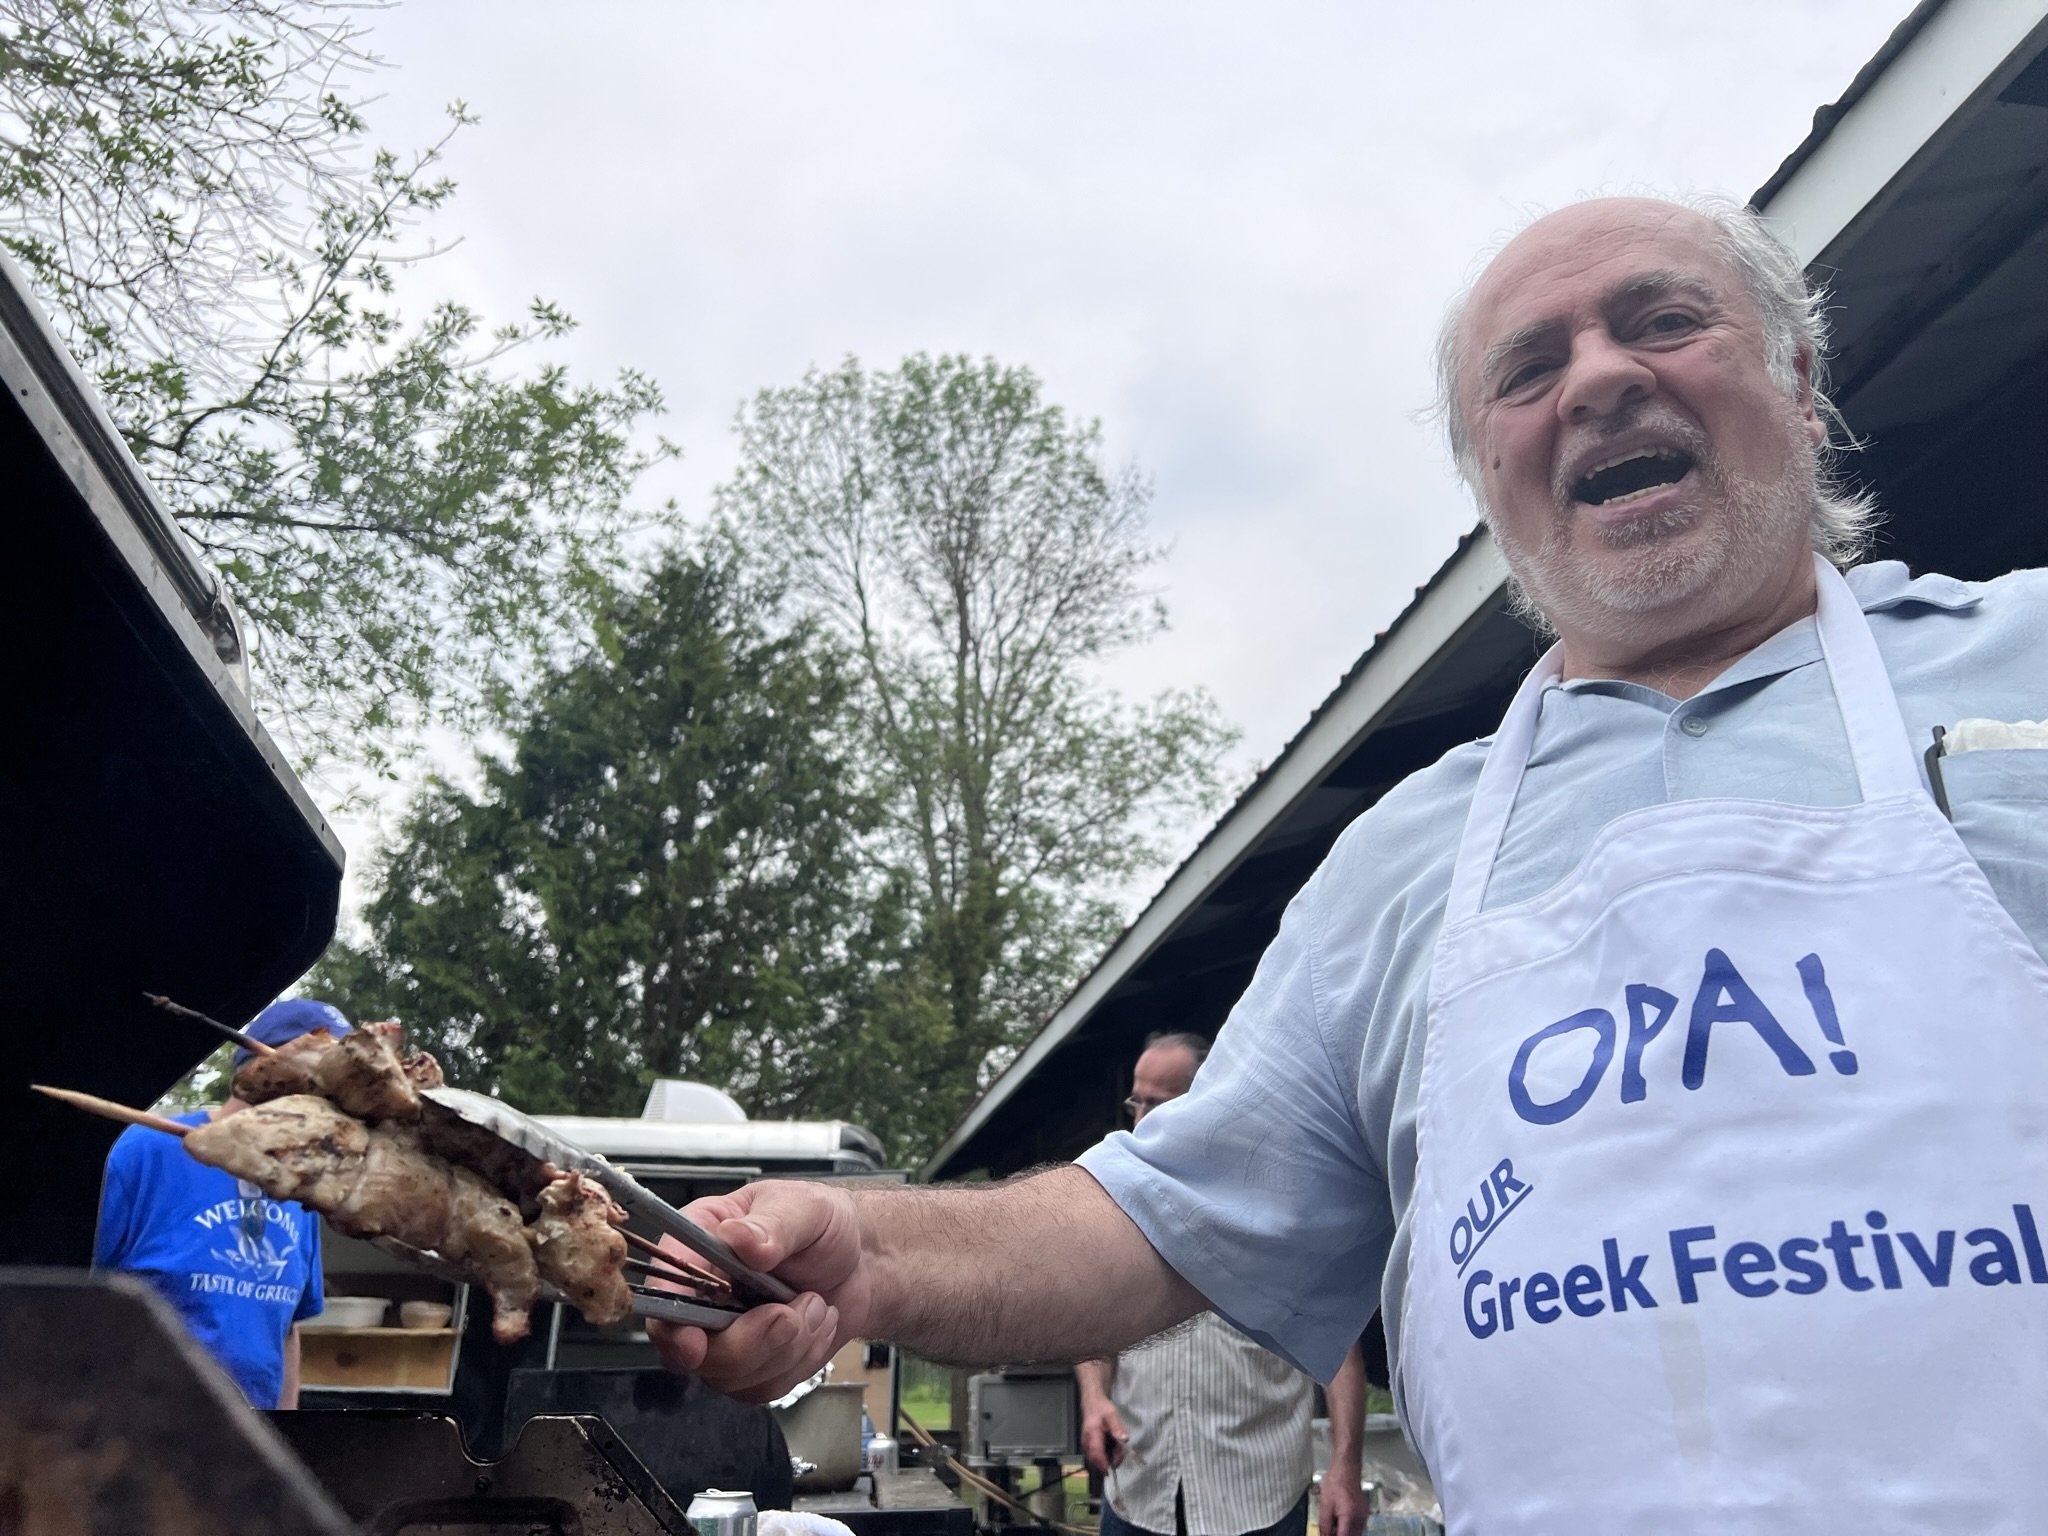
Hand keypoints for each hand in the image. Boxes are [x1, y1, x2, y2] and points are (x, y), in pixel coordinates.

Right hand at [646, 1180, 869, 1401]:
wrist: (860, 1264)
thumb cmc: (824, 1227)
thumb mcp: (805, 1209)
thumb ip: (771, 1224)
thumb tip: (739, 1238)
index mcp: (699, 1243)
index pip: (664, 1289)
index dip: (671, 1320)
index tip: (694, 1340)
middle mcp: (701, 1294)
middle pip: (691, 1348)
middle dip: (749, 1340)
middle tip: (791, 1313)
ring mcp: (722, 1335)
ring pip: (730, 1375)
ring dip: (786, 1347)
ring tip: (814, 1306)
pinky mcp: (750, 1366)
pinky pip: (762, 1387)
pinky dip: (799, 1361)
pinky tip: (815, 1326)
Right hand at [1079, 1398, 1128, 1475]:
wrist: (1092, 1403)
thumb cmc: (1102, 1409)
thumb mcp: (1112, 1415)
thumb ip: (1117, 1427)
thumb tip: (1124, 1439)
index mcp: (1092, 1434)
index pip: (1096, 1453)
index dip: (1103, 1464)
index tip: (1112, 1470)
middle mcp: (1086, 1441)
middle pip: (1094, 1460)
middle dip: (1107, 1463)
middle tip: (1120, 1456)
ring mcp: (1085, 1444)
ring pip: (1094, 1460)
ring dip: (1106, 1460)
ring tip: (1117, 1451)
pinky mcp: (1087, 1446)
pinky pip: (1094, 1456)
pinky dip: (1103, 1457)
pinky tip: (1112, 1450)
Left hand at [1317, 1462, 1367, 1535]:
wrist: (1346, 1468)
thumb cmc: (1336, 1482)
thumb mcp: (1325, 1505)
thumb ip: (1324, 1524)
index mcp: (1350, 1516)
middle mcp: (1360, 1518)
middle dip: (1340, 1535)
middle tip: (1328, 1532)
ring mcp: (1364, 1515)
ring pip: (1356, 1533)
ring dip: (1345, 1533)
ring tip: (1332, 1527)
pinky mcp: (1364, 1512)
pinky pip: (1358, 1526)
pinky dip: (1349, 1528)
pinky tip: (1339, 1522)